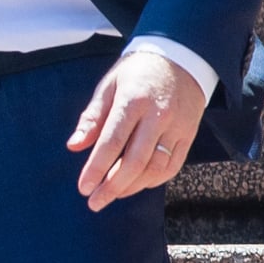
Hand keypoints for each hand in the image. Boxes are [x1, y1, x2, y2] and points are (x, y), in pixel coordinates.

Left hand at [67, 50, 205, 211]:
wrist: (180, 59)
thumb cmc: (136, 73)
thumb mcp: (109, 86)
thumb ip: (92, 118)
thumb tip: (74, 146)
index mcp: (133, 101)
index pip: (112, 142)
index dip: (96, 168)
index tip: (83, 188)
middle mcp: (158, 116)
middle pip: (135, 161)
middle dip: (112, 186)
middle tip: (94, 202)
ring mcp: (177, 127)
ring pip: (155, 168)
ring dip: (132, 187)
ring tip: (112, 194)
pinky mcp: (188, 136)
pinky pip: (172, 167)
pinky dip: (153, 180)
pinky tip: (135, 184)